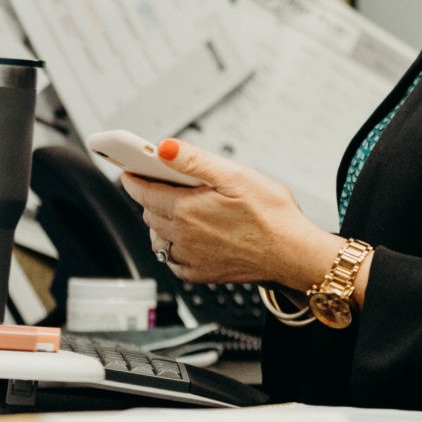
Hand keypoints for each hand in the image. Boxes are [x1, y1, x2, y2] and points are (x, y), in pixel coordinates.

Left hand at [118, 138, 341, 289]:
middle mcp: (183, 237)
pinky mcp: (202, 274)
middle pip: (149, 213)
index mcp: (186, 210)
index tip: (127, 171)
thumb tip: (164, 147)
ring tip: (175, 208)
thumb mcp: (235, 175)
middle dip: (150, 197)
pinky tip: (189, 236)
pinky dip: (174, 247)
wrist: (294, 254)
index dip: (133, 179)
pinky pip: (173, 260)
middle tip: (161, 183)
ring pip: (159, 238)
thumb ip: (194, 160)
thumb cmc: (271, 214)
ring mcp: (191, 259)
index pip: (143, 192)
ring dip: (160, 222)